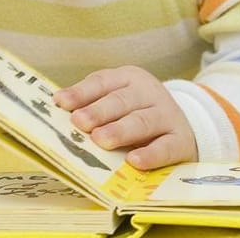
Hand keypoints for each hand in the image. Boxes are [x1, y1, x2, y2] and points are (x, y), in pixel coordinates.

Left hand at [54, 66, 196, 169]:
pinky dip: (151, 154)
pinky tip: (135, 161)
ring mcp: (168, 115)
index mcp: (129, 79)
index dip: (81, 92)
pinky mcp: (181, 140)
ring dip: (121, 130)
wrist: (182, 129)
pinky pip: (166, 147)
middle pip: (122, 100)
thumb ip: (91, 106)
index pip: (102, 82)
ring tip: (101, 140)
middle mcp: (149, 92)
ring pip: (143, 121)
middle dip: (99, 111)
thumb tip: (57, 113)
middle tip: (80, 123)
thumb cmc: (138, 116)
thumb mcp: (117, 103)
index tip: (61, 103)